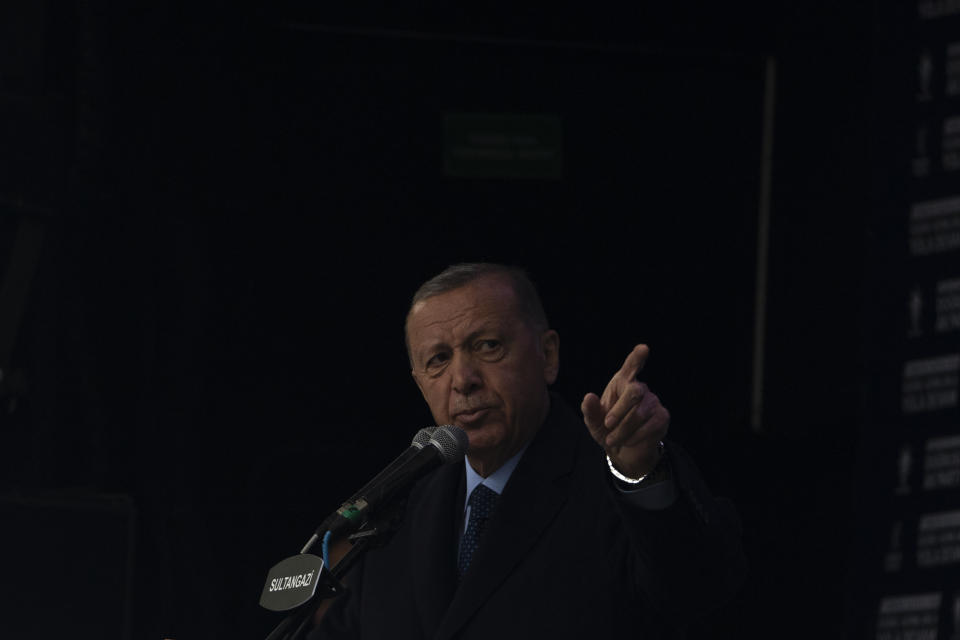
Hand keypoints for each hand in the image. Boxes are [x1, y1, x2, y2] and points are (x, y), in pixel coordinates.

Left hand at [581, 344, 669, 478]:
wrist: (623, 450)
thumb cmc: (607, 430)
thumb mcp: (594, 422)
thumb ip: (590, 410)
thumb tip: (589, 397)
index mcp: (622, 382)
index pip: (631, 366)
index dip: (637, 357)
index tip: (643, 348)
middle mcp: (640, 388)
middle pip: (635, 392)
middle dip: (619, 411)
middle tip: (607, 425)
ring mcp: (653, 402)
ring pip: (639, 413)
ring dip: (623, 430)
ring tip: (612, 439)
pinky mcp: (662, 417)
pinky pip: (649, 426)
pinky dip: (634, 437)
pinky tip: (628, 440)